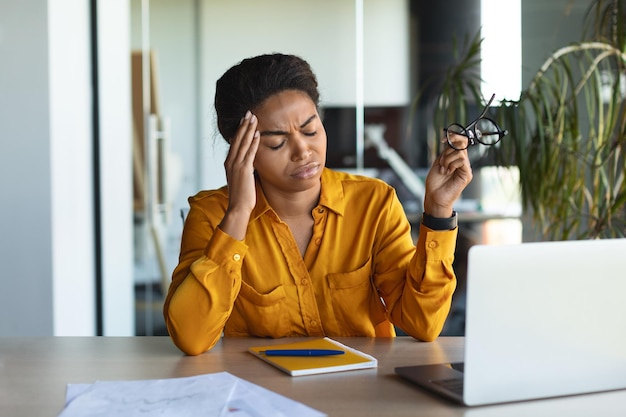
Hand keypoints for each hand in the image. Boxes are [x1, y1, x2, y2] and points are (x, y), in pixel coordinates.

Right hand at [219, 111, 259, 239]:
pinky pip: (249, 153)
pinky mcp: (244, 170)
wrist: (237, 208)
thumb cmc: (241, 197)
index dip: (239, 131)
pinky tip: (257, 133)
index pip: (234, 143)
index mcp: (229, 164)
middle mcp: (231, 162)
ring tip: (253, 118)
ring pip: (243, 143)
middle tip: (249, 113)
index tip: (244, 121)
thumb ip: (244, 170)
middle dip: (243, 125)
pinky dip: (253, 142)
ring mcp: (236, 165)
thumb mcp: (241, 180)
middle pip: (237, 139)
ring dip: (248, 129)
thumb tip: (250, 164)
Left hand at [423, 141, 472, 217]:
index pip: (461, 142)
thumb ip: (445, 152)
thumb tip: (450, 140)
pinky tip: (447, 172)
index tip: (445, 137)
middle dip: (449, 149)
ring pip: (460, 152)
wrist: (434, 196)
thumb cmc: (435, 182)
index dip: (455, 136)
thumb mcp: (438, 163)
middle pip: (462, 144)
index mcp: (455, 158)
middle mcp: (462, 162)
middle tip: (441, 160)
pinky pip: (462, 161)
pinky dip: (452, 164)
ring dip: (447, 159)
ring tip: (443, 169)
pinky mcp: (467, 174)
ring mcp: (465, 168)